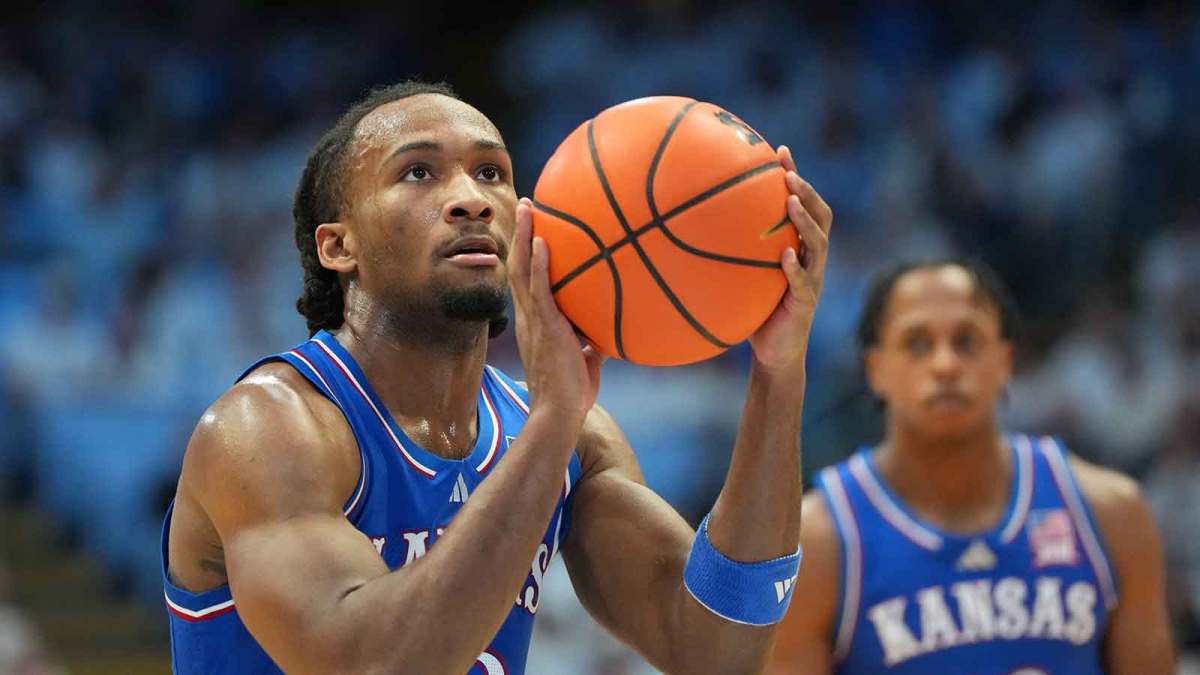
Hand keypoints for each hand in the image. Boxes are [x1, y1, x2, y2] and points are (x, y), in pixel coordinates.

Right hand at [508, 197, 605, 424]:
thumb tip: (611, 337)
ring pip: (521, 269)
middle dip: (519, 233)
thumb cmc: (572, 394)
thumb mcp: (586, 362)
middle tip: (525, 205)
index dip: (524, 255)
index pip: (525, 282)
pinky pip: (539, 289)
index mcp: (534, 324)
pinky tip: (540, 241)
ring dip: (523, 236)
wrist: (560, 413)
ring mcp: (534, 320)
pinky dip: (538, 264)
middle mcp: (528, 317)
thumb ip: (593, 345)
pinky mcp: (546, 326)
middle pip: (517, 265)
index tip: (529, 231)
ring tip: (527, 207)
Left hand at [748, 146, 832, 373]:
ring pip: (818, 244)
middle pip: (821, 216)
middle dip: (807, 191)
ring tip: (791, 201)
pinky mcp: (805, 303)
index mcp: (800, 248)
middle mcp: (811, 260)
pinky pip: (802, 282)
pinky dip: (794, 267)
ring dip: (804, 220)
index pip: (805, 205)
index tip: (780, 150)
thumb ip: (732, 252)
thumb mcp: (743, 276)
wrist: (774, 353)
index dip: (796, 177)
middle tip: (789, 172)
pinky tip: (784, 256)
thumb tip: (687, 227)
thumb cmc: (754, 311)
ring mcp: (812, 280)